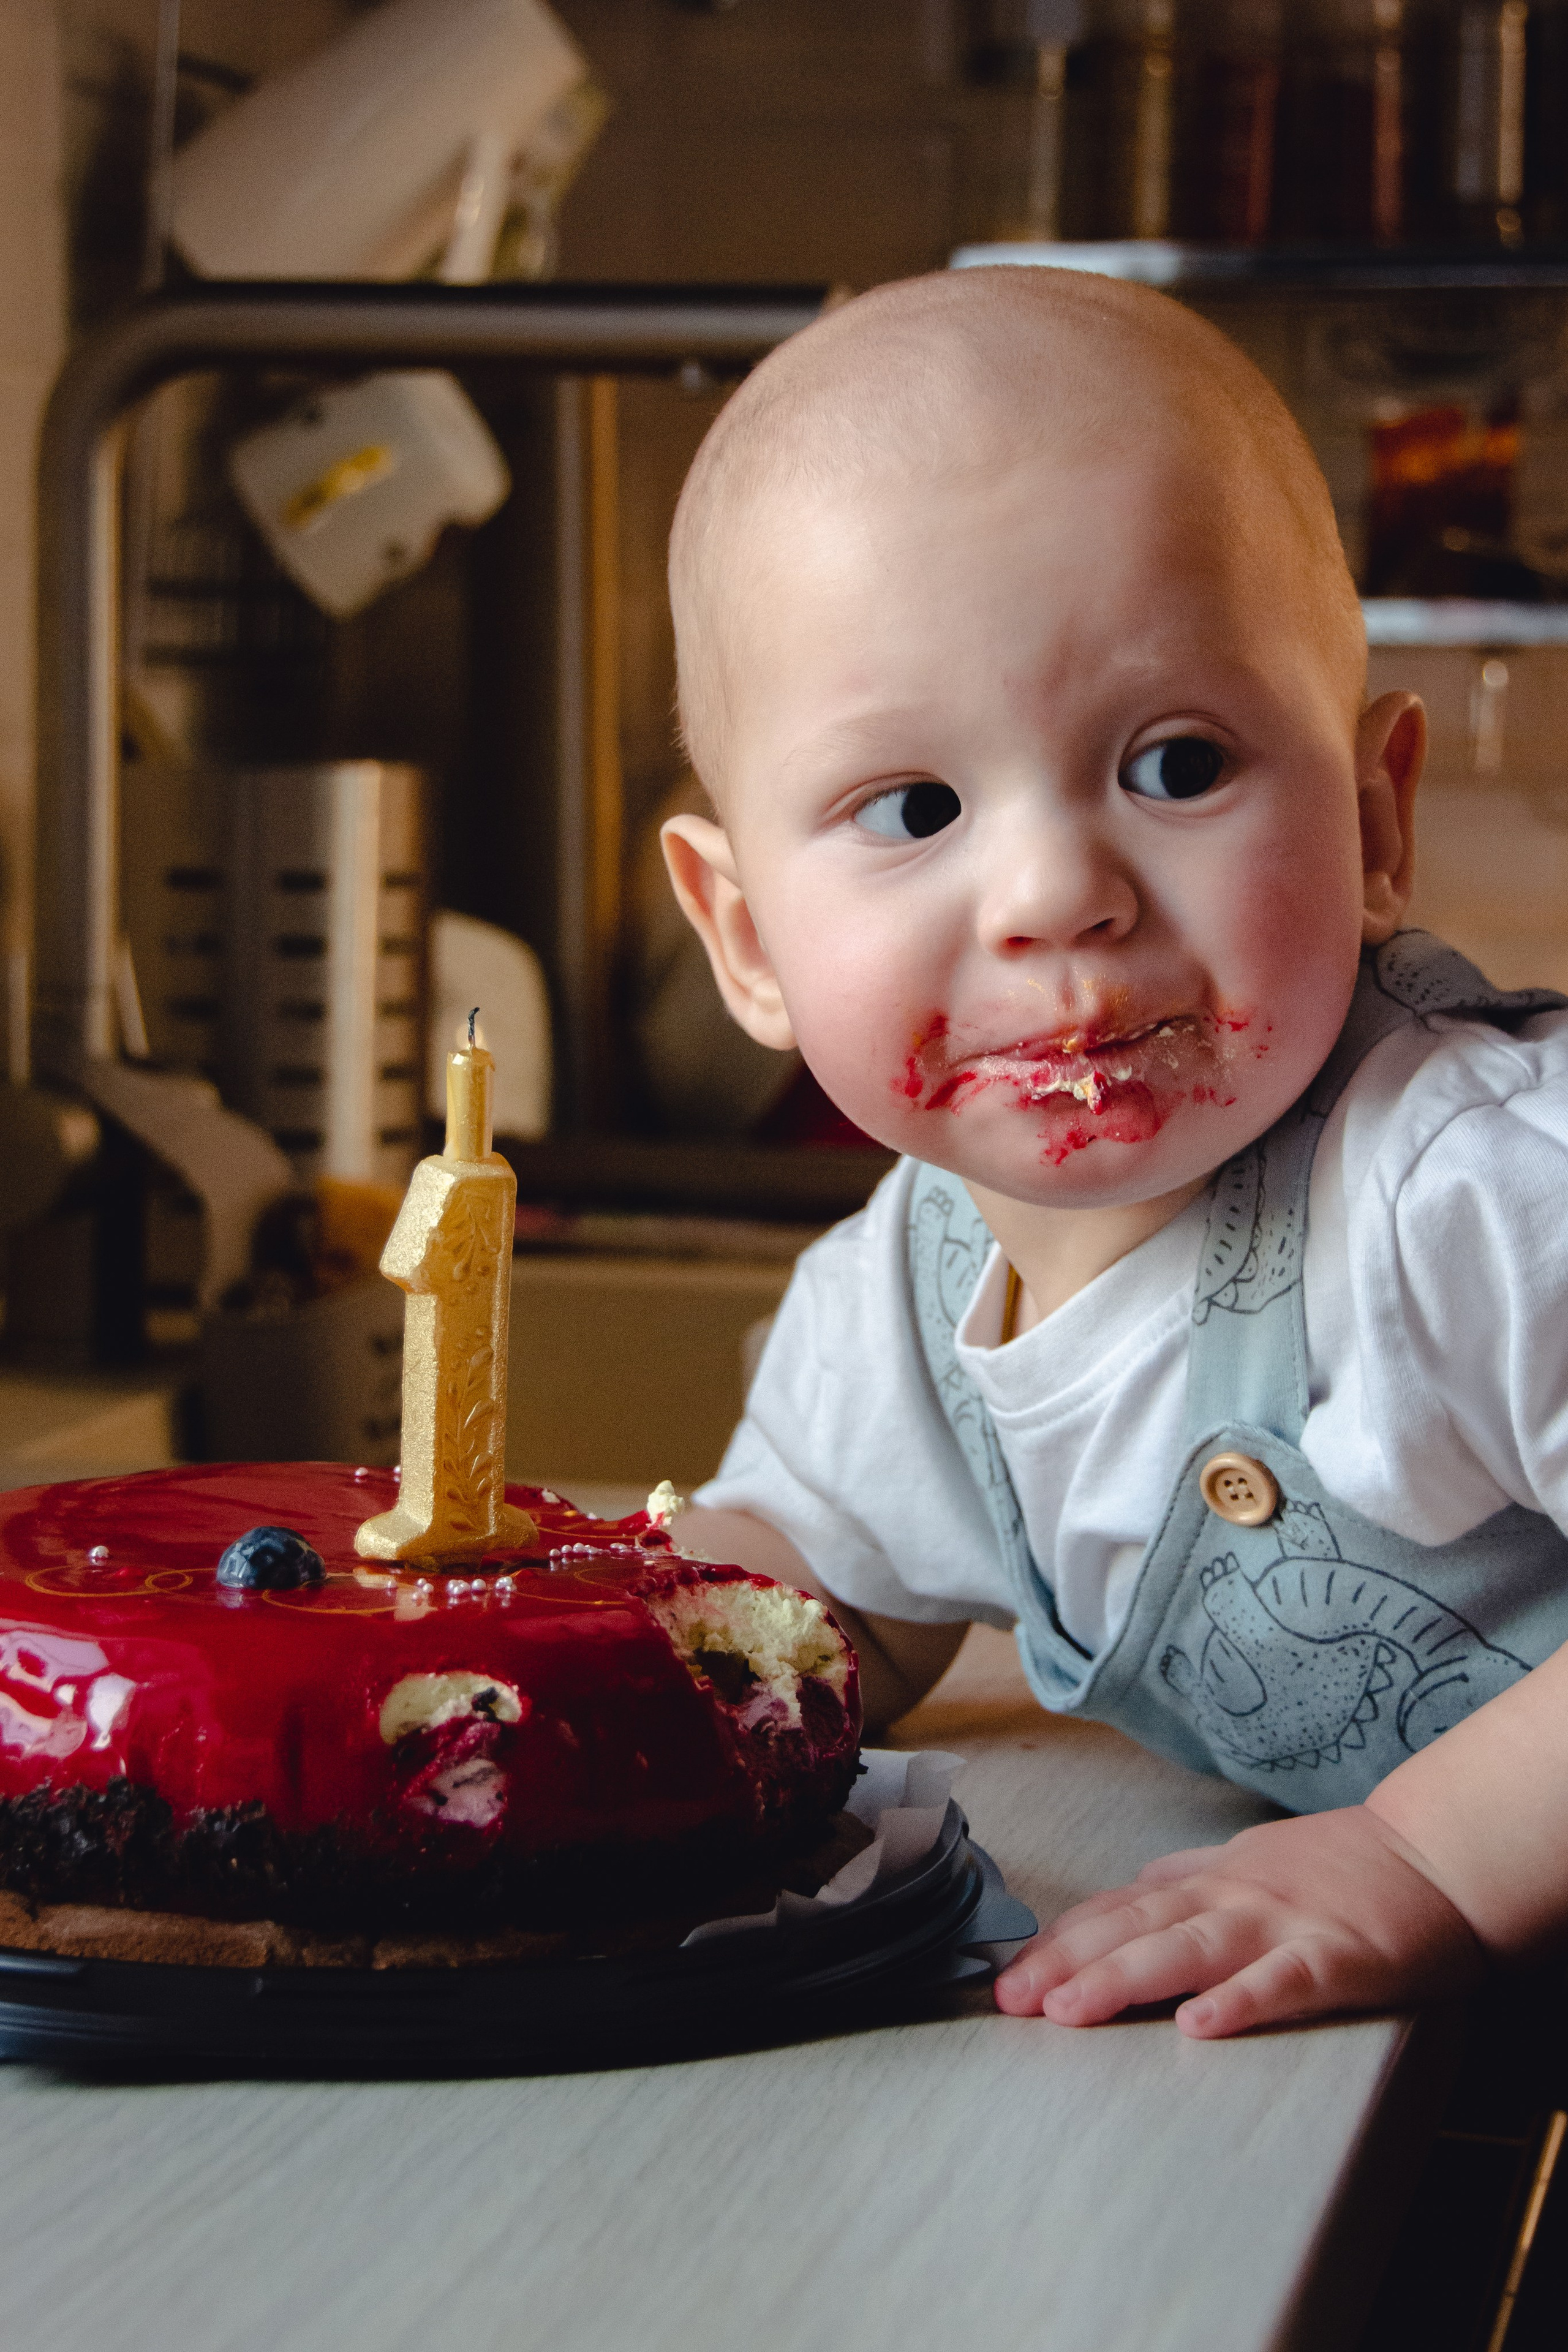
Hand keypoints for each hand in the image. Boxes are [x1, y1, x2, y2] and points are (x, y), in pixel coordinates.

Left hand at [994, 1805, 1484, 2037]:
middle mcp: (1231, 1896)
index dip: (1058, 1940)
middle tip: (1009, 2000)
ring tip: (1069, 2011)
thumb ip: (1185, 1881)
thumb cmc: (1340, 1865)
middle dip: (1066, 1963)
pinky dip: (1239, 2002)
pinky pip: (1280, 1981)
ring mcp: (1281, 1923)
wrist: (1434, 1855)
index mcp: (1208, 1880)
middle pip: (1135, 1927)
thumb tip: (1124, 1895)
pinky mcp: (1335, 1956)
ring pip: (1189, 1949)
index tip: (1004, 1973)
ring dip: (1124, 1978)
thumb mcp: (1246, 1861)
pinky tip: (1198, 2026)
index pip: (1117, 1908)